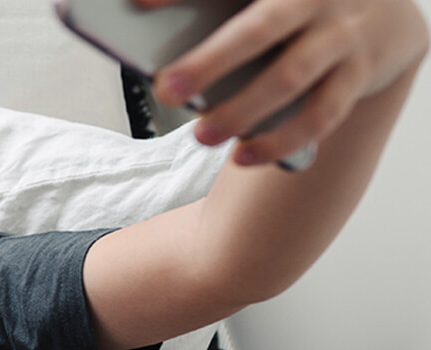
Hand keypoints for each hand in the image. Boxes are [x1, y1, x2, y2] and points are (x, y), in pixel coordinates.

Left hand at [138, 0, 428, 165]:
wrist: (389, 2)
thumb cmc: (298, 0)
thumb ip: (213, 3)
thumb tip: (143, 15)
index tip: (137, 6)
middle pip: (258, 30)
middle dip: (209, 64)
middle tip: (165, 92)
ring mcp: (342, 35)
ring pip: (290, 78)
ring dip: (243, 112)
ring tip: (202, 137)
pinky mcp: (360, 72)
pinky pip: (322, 113)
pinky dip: (281, 139)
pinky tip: (244, 157)